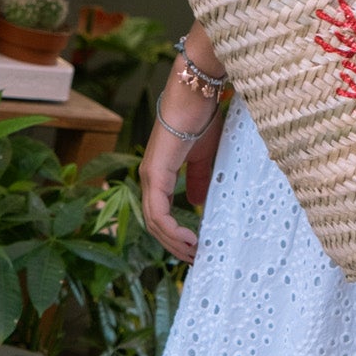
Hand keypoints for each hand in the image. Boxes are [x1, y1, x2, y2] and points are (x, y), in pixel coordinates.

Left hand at [140, 82, 218, 262]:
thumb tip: (198, 204)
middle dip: (175, 247)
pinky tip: (188, 240)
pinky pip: (158, 212)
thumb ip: (199, 181)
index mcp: (160, 175)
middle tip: (197, 261)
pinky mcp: (154, 174)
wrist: (196, 94)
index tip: (196, 249)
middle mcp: (149, 178)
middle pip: (155, 225)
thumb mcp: (206, 158)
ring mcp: (149, 176)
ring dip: (174, 243)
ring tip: (195, 254)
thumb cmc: (201, 119)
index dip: (176, 236)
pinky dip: (171, 230)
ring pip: (154, 223)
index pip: (161, 215)